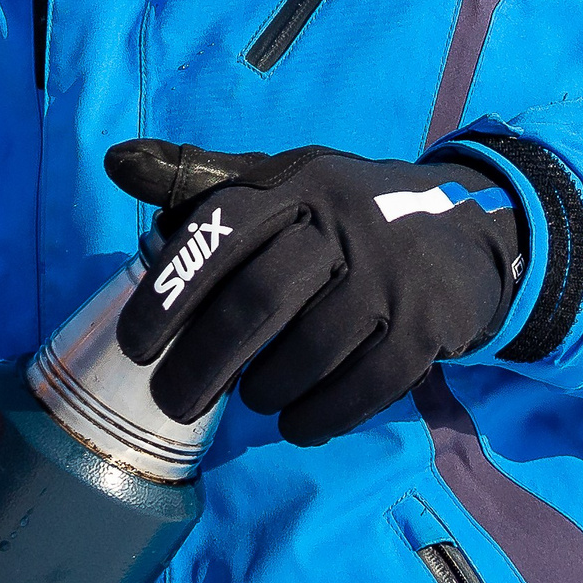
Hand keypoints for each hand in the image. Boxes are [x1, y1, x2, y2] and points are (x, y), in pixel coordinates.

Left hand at [106, 141, 522, 446]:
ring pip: (310, 351)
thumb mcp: (283, 182)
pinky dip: (319, 416)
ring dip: (265, 390)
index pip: (221, 228)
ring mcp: (392, 274)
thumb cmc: (346, 214)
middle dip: (204, 363)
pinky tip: (296, 420)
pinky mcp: (430, 324)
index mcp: (299, 182)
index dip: (170, 289)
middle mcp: (345, 221)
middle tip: (173, 402)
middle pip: (259, 300)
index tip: (133, 345)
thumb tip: (116, 162)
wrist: (466, 227)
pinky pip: (364, 388)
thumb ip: (202, 181)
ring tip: (251, 397)